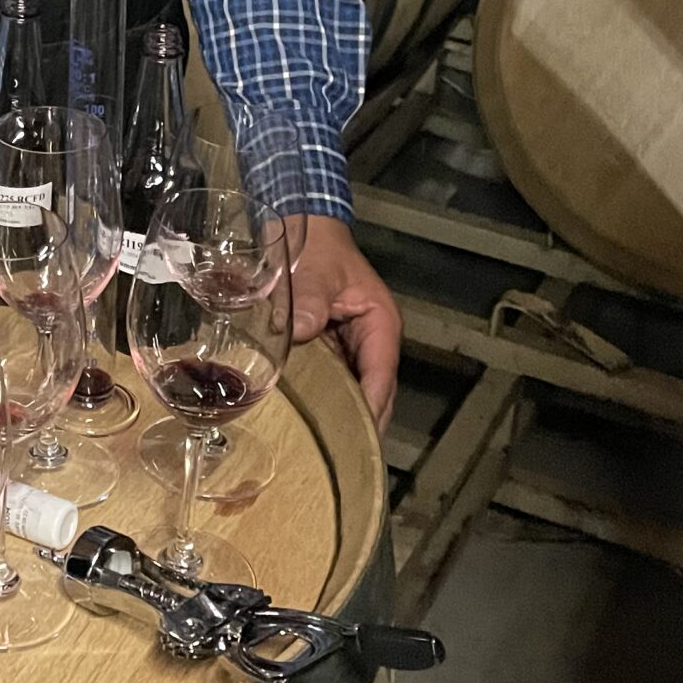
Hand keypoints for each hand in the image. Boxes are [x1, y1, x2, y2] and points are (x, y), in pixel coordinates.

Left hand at [291, 215, 399, 431]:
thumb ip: (310, 298)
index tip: (356, 438)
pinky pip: (330, 381)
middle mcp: (370, 342)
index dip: (370, 409)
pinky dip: (320, 398)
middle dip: (358, 424)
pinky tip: (301, 419)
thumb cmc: (319, 246)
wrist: (303, 225)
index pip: (381, 377)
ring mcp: (350, 348)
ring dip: (338, 415)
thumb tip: (303, 329)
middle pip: (371, 394)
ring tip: (318, 448)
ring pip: (352, 392)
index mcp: (380, 324)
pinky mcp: (330, 350)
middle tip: (334, 457)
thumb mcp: (315, 269)